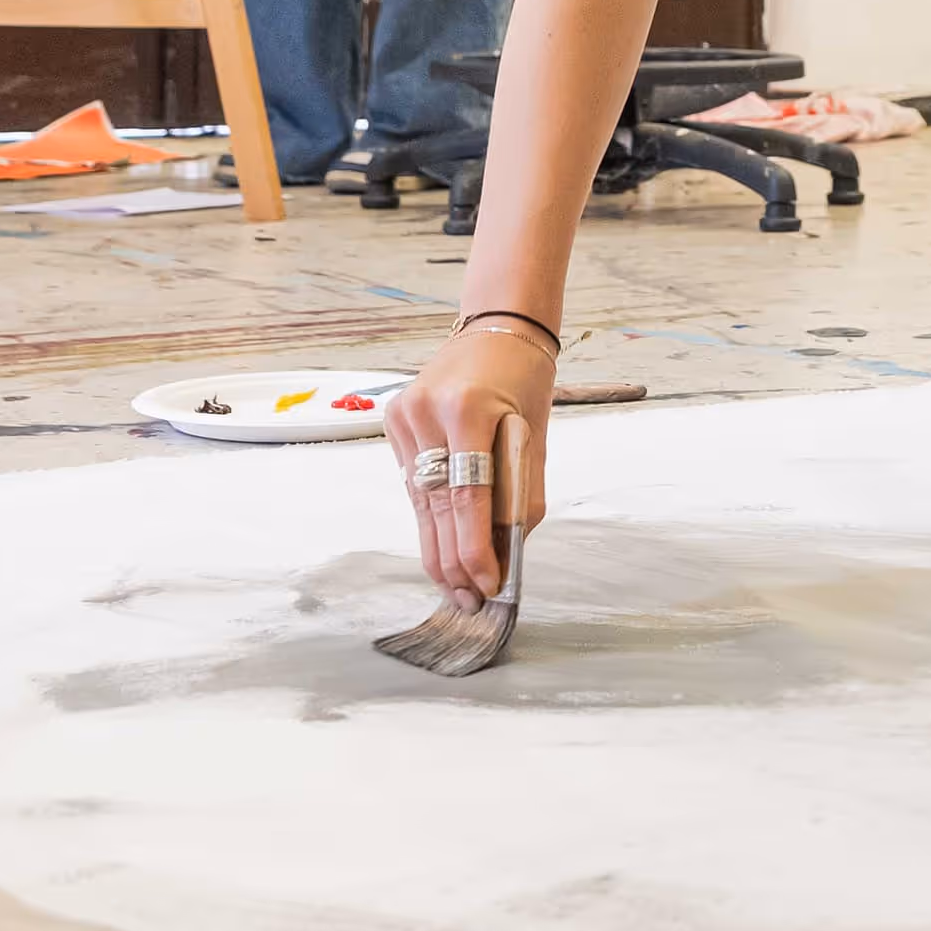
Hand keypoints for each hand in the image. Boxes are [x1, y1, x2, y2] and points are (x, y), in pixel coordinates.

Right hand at [384, 320, 555, 600]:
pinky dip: (430, 518)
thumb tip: (507, 556)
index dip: (476, 549)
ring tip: (455, 590)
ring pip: (419, 502)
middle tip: (469, 603)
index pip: (468, 496)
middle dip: (454, 562)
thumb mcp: (536, 436)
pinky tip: (441, 550)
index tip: (487, 586)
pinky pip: (413, 484)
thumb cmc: (525, 381)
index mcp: (469, 409)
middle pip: (437, 506)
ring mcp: (405, 415)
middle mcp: (428, 411)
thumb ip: (522, 495)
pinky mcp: (394, 421)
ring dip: (438, 549)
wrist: (496, 327)